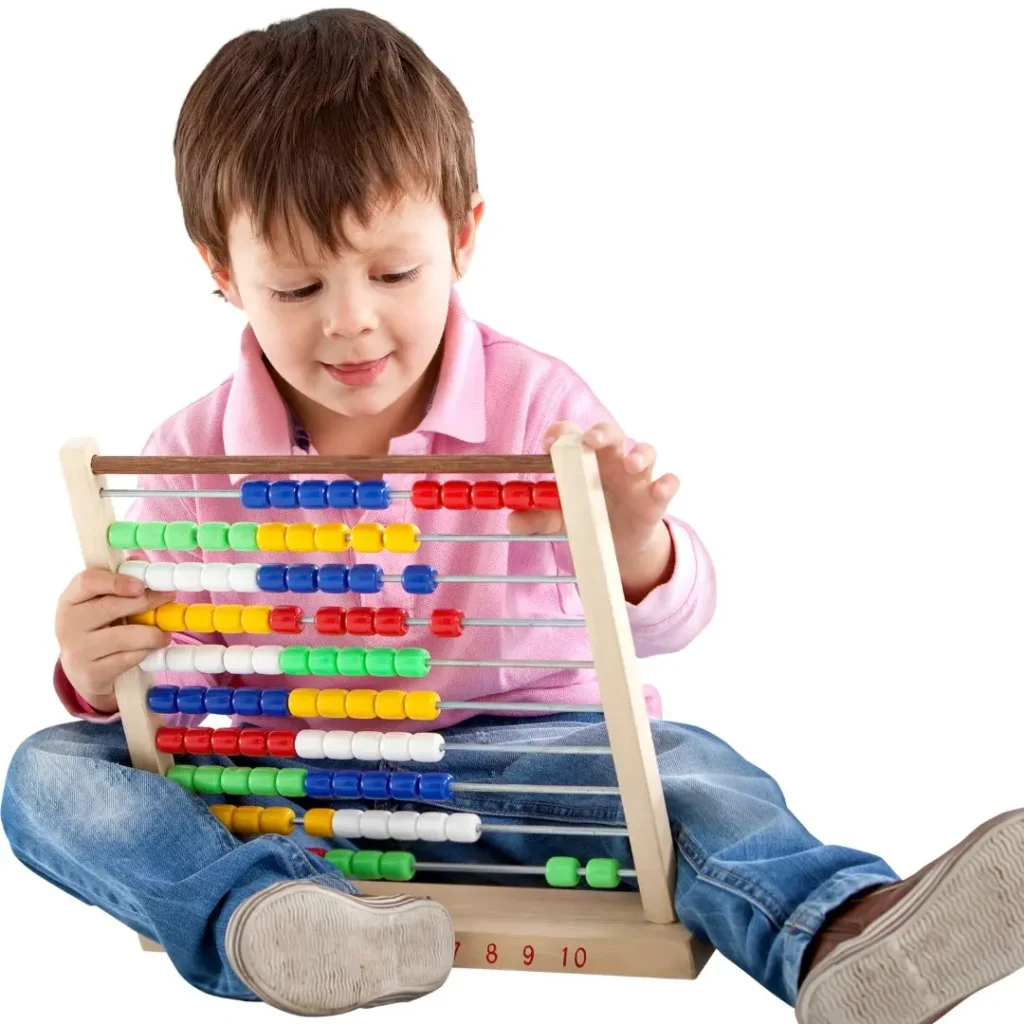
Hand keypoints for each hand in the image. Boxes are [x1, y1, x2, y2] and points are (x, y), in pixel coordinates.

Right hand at [55, 569, 169, 712]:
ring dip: (151, 633)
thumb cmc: (101, 626)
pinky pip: (126, 659)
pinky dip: (144, 652)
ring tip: (165, 632)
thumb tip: (141, 561)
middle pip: (109, 607)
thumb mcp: (103, 601)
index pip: (87, 582)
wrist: (85, 670)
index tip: (141, 585)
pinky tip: (151, 648)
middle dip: (145, 601)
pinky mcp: (90, 673)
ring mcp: (76, 650)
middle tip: (168, 598)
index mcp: (70, 599)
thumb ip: (121, 580)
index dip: (116, 581)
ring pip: (122, 637)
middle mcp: (67, 624)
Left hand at [508, 421, 678, 601]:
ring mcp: (636, 478)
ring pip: (645, 452)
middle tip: (591, 442)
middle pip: (610, 434)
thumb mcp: (559, 520)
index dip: (561, 433)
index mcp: (583, 459)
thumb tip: (512, 521)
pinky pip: (668, 483)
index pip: (572, 434)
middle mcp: (611, 461)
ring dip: (639, 454)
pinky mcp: (655, 498)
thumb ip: (537, 519)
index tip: (548, 445)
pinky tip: (660, 489)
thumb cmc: (586, 517)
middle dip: (601, 433)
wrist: (617, 544)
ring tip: (630, 465)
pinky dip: (667, 484)